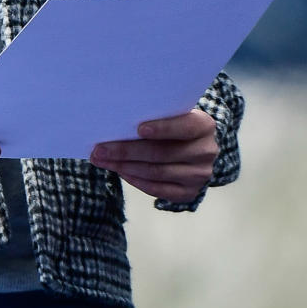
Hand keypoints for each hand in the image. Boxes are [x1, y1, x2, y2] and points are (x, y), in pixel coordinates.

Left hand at [90, 108, 217, 203]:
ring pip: (156, 172)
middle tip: (100, 149)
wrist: (194, 147)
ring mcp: (199, 175)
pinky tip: (119, 172)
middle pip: (162, 153)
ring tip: (102, 160)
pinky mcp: (188, 192)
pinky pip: (157, 189)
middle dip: (127, 151)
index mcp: (204, 126)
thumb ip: (155, 116)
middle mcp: (206, 151)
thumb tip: (116, 122)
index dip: (162, 128)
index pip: (185, 127)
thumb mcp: (172, 115)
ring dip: (125, 167)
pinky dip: (136, 180)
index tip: (138, 128)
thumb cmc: (173, 124)